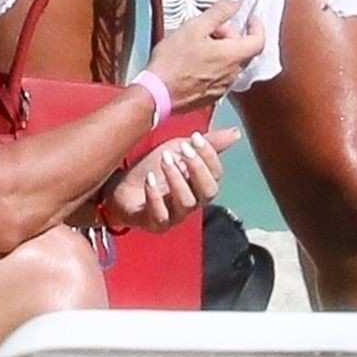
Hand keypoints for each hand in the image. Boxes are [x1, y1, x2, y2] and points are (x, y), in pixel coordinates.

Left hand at [101, 127, 241, 232]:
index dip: (209, 156)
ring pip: (187, 204)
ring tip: (164, 160)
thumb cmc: (153, 168)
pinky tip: (150, 179)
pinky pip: (161, 216)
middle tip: (181, 150)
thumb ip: (207, 144)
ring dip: (177, 179)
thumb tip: (236, 132)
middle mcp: (192, 202)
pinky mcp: (154, 224)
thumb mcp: (179, 149)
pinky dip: (156, 196)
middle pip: (208, 192)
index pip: (217, 175)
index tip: (195, 137)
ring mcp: (174, 216)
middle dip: (197, 169)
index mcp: (200, 185)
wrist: (120, 184)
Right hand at [146, 0, 265, 111]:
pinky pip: (221, 77)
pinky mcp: (211, 96)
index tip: (251, 18)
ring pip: (231, 64)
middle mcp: (232, 74)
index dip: (257, 27)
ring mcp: (223, 87)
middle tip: (211, 28)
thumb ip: (221, 10)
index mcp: (232, 56)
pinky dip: (215, 66)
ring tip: (199, 44)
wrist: (157, 94)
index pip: (258, 41)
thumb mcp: (196, 26)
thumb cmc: (173, 62)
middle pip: (243, 51)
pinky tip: (195, 61)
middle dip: (231, 36)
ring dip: (222, 51)